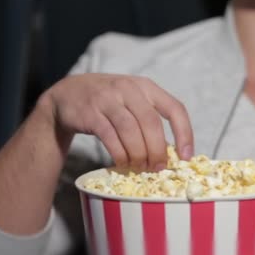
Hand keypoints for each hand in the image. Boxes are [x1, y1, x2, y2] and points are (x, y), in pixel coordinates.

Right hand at [41, 73, 193, 169]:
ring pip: (131, 131)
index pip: (175, 108)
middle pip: (151, 123)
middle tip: (158, 168)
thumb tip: (171, 153)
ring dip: (138, 154)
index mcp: (147, 87)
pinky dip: (120, 153)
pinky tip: (123, 162)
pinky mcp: (90, 112)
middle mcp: (129, 89)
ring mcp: (108, 99)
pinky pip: (110, 137)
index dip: (184, 133)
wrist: (68, 94)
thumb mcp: (133, 101)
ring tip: (141, 167)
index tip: (186, 156)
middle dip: (158, 150)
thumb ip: (151, 120)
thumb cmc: (110, 102)